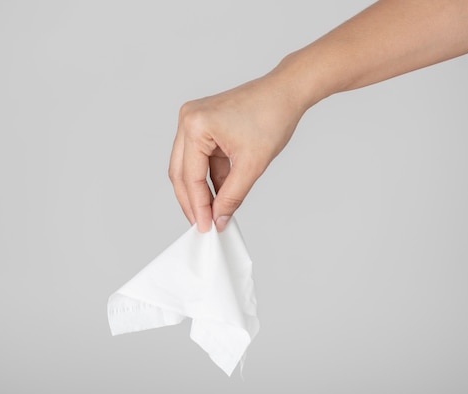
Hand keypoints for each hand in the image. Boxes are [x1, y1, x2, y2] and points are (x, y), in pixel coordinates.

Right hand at [169, 71, 305, 231]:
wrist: (286, 92)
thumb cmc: (272, 115)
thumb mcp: (252, 164)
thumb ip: (232, 196)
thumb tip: (219, 218)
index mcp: (196, 125)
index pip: (191, 176)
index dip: (198, 206)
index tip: (206, 227)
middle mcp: (188, 119)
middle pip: (181, 172)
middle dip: (193, 201)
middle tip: (204, 224)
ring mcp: (194, 121)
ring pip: (189, 167)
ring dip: (201, 191)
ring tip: (213, 213)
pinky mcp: (203, 125)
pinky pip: (201, 158)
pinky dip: (210, 177)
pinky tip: (219, 195)